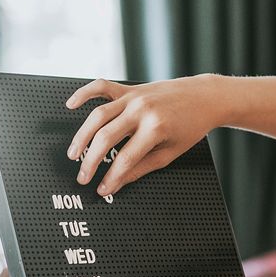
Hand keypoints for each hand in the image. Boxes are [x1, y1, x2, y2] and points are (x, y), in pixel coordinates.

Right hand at [65, 74, 224, 195]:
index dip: (111, 177)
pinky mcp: (130, 88)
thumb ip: (142, 167)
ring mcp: (134, 97)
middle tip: (83, 177)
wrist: (205, 97)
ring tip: (73, 154)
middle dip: (91, 161)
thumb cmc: (191, 126)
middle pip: (106, 138)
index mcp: (155, 128)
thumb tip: (118, 181)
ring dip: (82, 136)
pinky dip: (84, 94)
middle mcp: (141, 110)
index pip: (125, 159)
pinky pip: (102, 87)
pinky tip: (70, 106)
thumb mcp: (171, 152)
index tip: (102, 189)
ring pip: (98, 115)